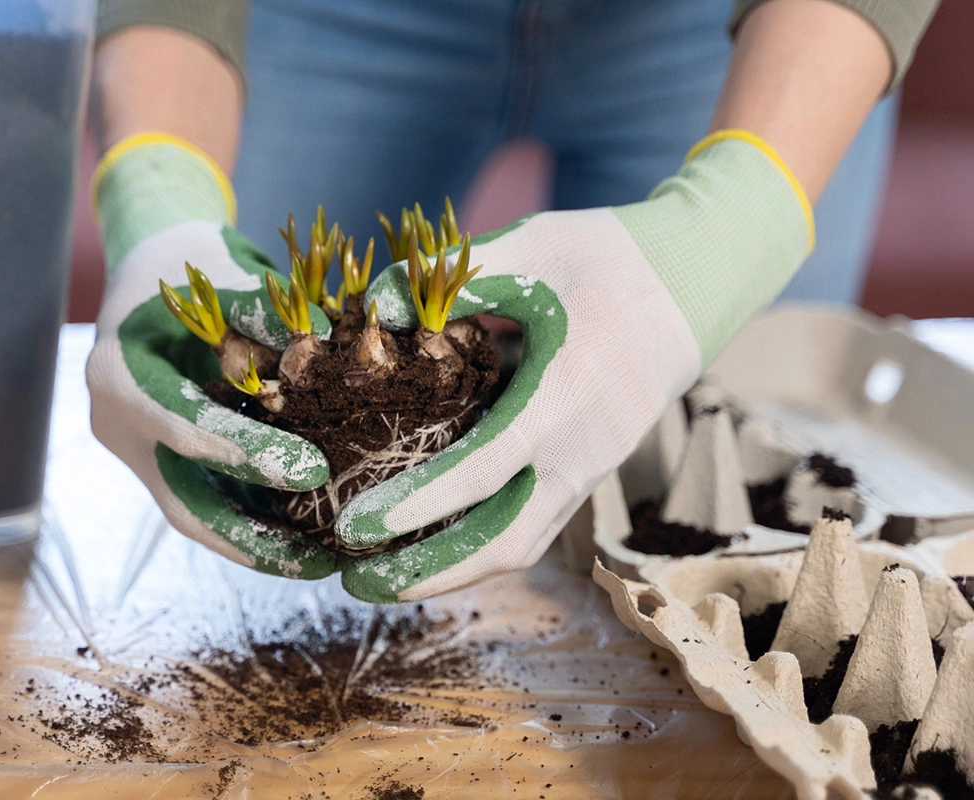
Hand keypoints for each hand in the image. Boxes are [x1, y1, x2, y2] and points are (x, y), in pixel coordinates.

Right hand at [86, 134, 336, 578]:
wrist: (153, 266)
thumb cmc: (191, 264)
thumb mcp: (222, 273)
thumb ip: (261, 312)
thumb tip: (321, 339)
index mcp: (119, 374)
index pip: (183, 427)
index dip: (246, 453)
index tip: (313, 470)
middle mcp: (118, 424)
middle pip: (183, 500)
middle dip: (251, 538)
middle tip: (320, 560)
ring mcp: (138, 449)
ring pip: (195, 513)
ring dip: (257, 544)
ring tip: (323, 563)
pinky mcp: (162, 460)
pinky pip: (208, 498)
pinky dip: (254, 518)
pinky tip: (307, 535)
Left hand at [336, 130, 813, 601]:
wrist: (693, 281)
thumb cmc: (610, 258)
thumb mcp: (533, 246)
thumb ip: (455, 276)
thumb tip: (377, 310)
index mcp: (567, 398)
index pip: (482, 470)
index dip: (416, 504)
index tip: (357, 525)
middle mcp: (584, 450)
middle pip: (505, 542)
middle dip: (429, 571)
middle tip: (358, 580)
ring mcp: (593, 467)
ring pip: (522, 544)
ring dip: (455, 571)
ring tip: (387, 579)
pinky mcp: (591, 468)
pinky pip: (535, 525)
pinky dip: (483, 546)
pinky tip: (435, 546)